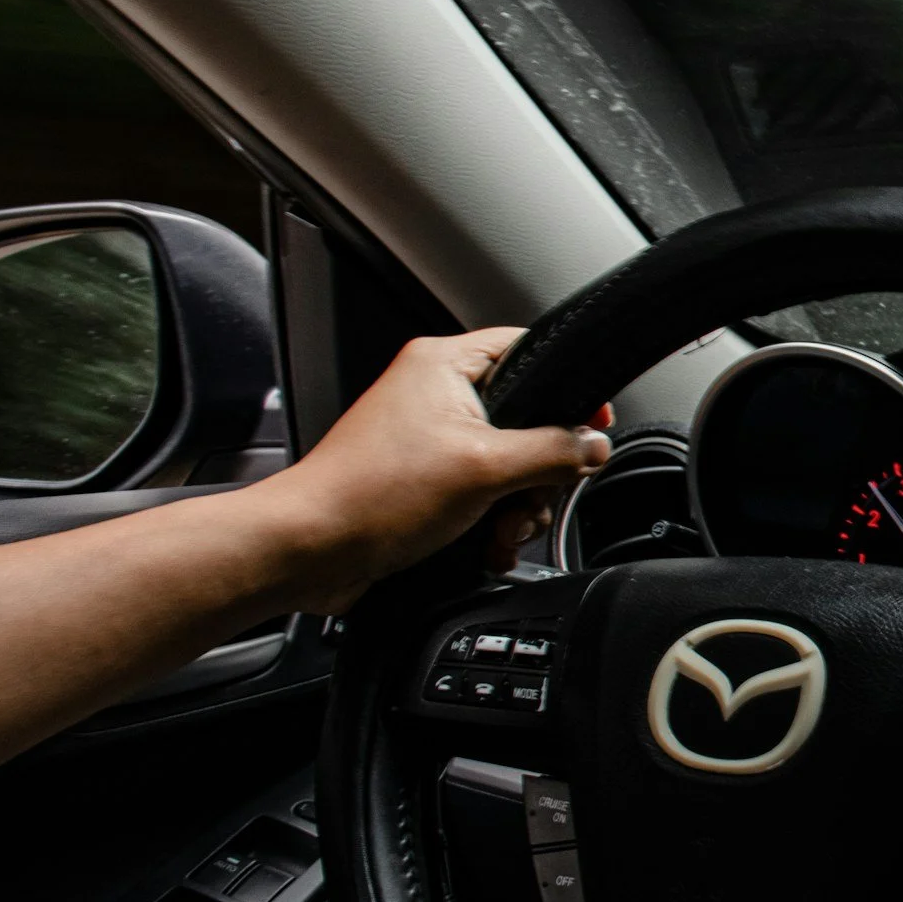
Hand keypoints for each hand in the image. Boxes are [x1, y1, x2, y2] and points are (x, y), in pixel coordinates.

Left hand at [266, 327, 610, 610]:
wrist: (309, 551)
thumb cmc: (370, 496)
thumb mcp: (486, 468)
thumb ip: (553, 452)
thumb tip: (593, 446)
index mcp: (443, 365)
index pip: (530, 351)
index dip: (569, 391)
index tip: (591, 426)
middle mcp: (433, 394)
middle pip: (527, 419)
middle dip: (538, 472)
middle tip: (528, 496)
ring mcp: (427, 439)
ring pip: (508, 463)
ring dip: (516, 506)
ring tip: (499, 531)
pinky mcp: (422, 480)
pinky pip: (481, 492)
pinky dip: (491, 522)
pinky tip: (485, 546)